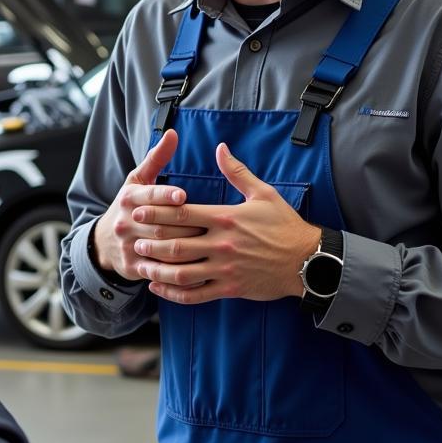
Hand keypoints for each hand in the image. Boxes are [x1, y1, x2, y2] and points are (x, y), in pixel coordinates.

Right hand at [92, 130, 201, 279]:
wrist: (104, 242)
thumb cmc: (129, 206)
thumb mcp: (137, 181)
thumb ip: (157, 158)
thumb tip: (173, 133)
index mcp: (128, 198)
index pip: (148, 196)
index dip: (165, 196)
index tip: (183, 196)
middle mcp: (126, 222)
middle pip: (159, 225)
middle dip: (185, 226)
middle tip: (210, 226)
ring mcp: (128, 246)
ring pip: (161, 249)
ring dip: (185, 249)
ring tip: (209, 245)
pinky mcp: (133, 267)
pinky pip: (159, 271)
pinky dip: (178, 271)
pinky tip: (199, 269)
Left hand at [130, 143, 320, 303]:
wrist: (308, 260)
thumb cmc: (284, 224)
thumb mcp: (263, 193)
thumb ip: (237, 172)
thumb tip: (220, 148)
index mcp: (225, 218)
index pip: (183, 214)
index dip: (157, 212)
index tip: (139, 210)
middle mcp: (222, 244)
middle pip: (177, 244)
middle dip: (152, 242)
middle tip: (133, 238)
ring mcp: (225, 268)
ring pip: (183, 272)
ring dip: (158, 269)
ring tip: (141, 264)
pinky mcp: (230, 288)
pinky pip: (197, 294)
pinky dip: (175, 293)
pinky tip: (160, 288)